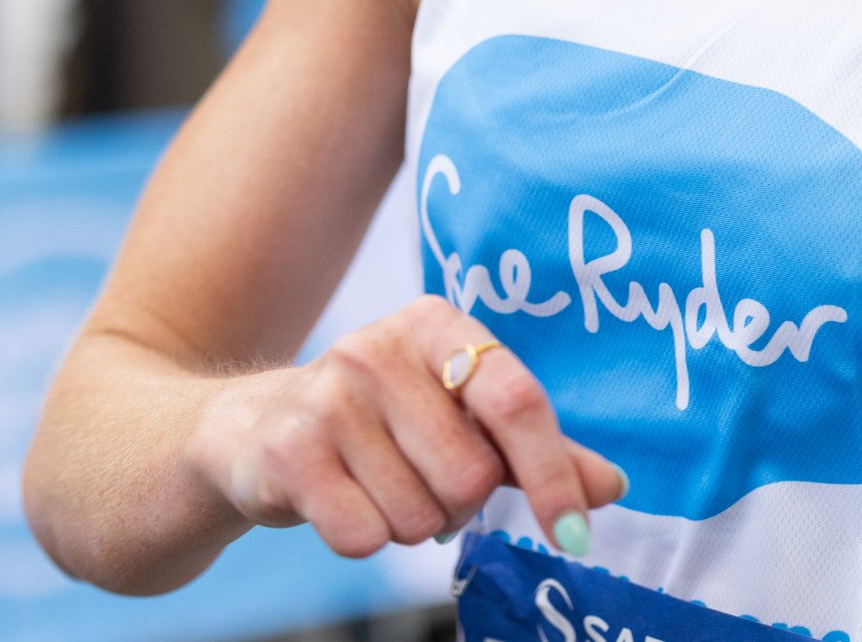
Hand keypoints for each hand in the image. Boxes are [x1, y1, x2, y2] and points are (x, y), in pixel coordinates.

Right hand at [191, 295, 624, 558]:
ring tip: (376, 486)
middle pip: (470, 476)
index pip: (517, 401)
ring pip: (418, 515)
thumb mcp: (457, 420)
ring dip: (408, 523)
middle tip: (423, 483)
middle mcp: (380, 346)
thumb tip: (612, 485)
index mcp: (436, 325)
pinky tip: (337, 500)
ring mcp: (329, 395)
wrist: (248, 431)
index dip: (553, 475)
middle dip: (456, 505)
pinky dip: (362, 538)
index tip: (574, 531)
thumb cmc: (378, 426)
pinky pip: (363, 535)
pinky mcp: (286, 449)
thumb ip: (535, 451)